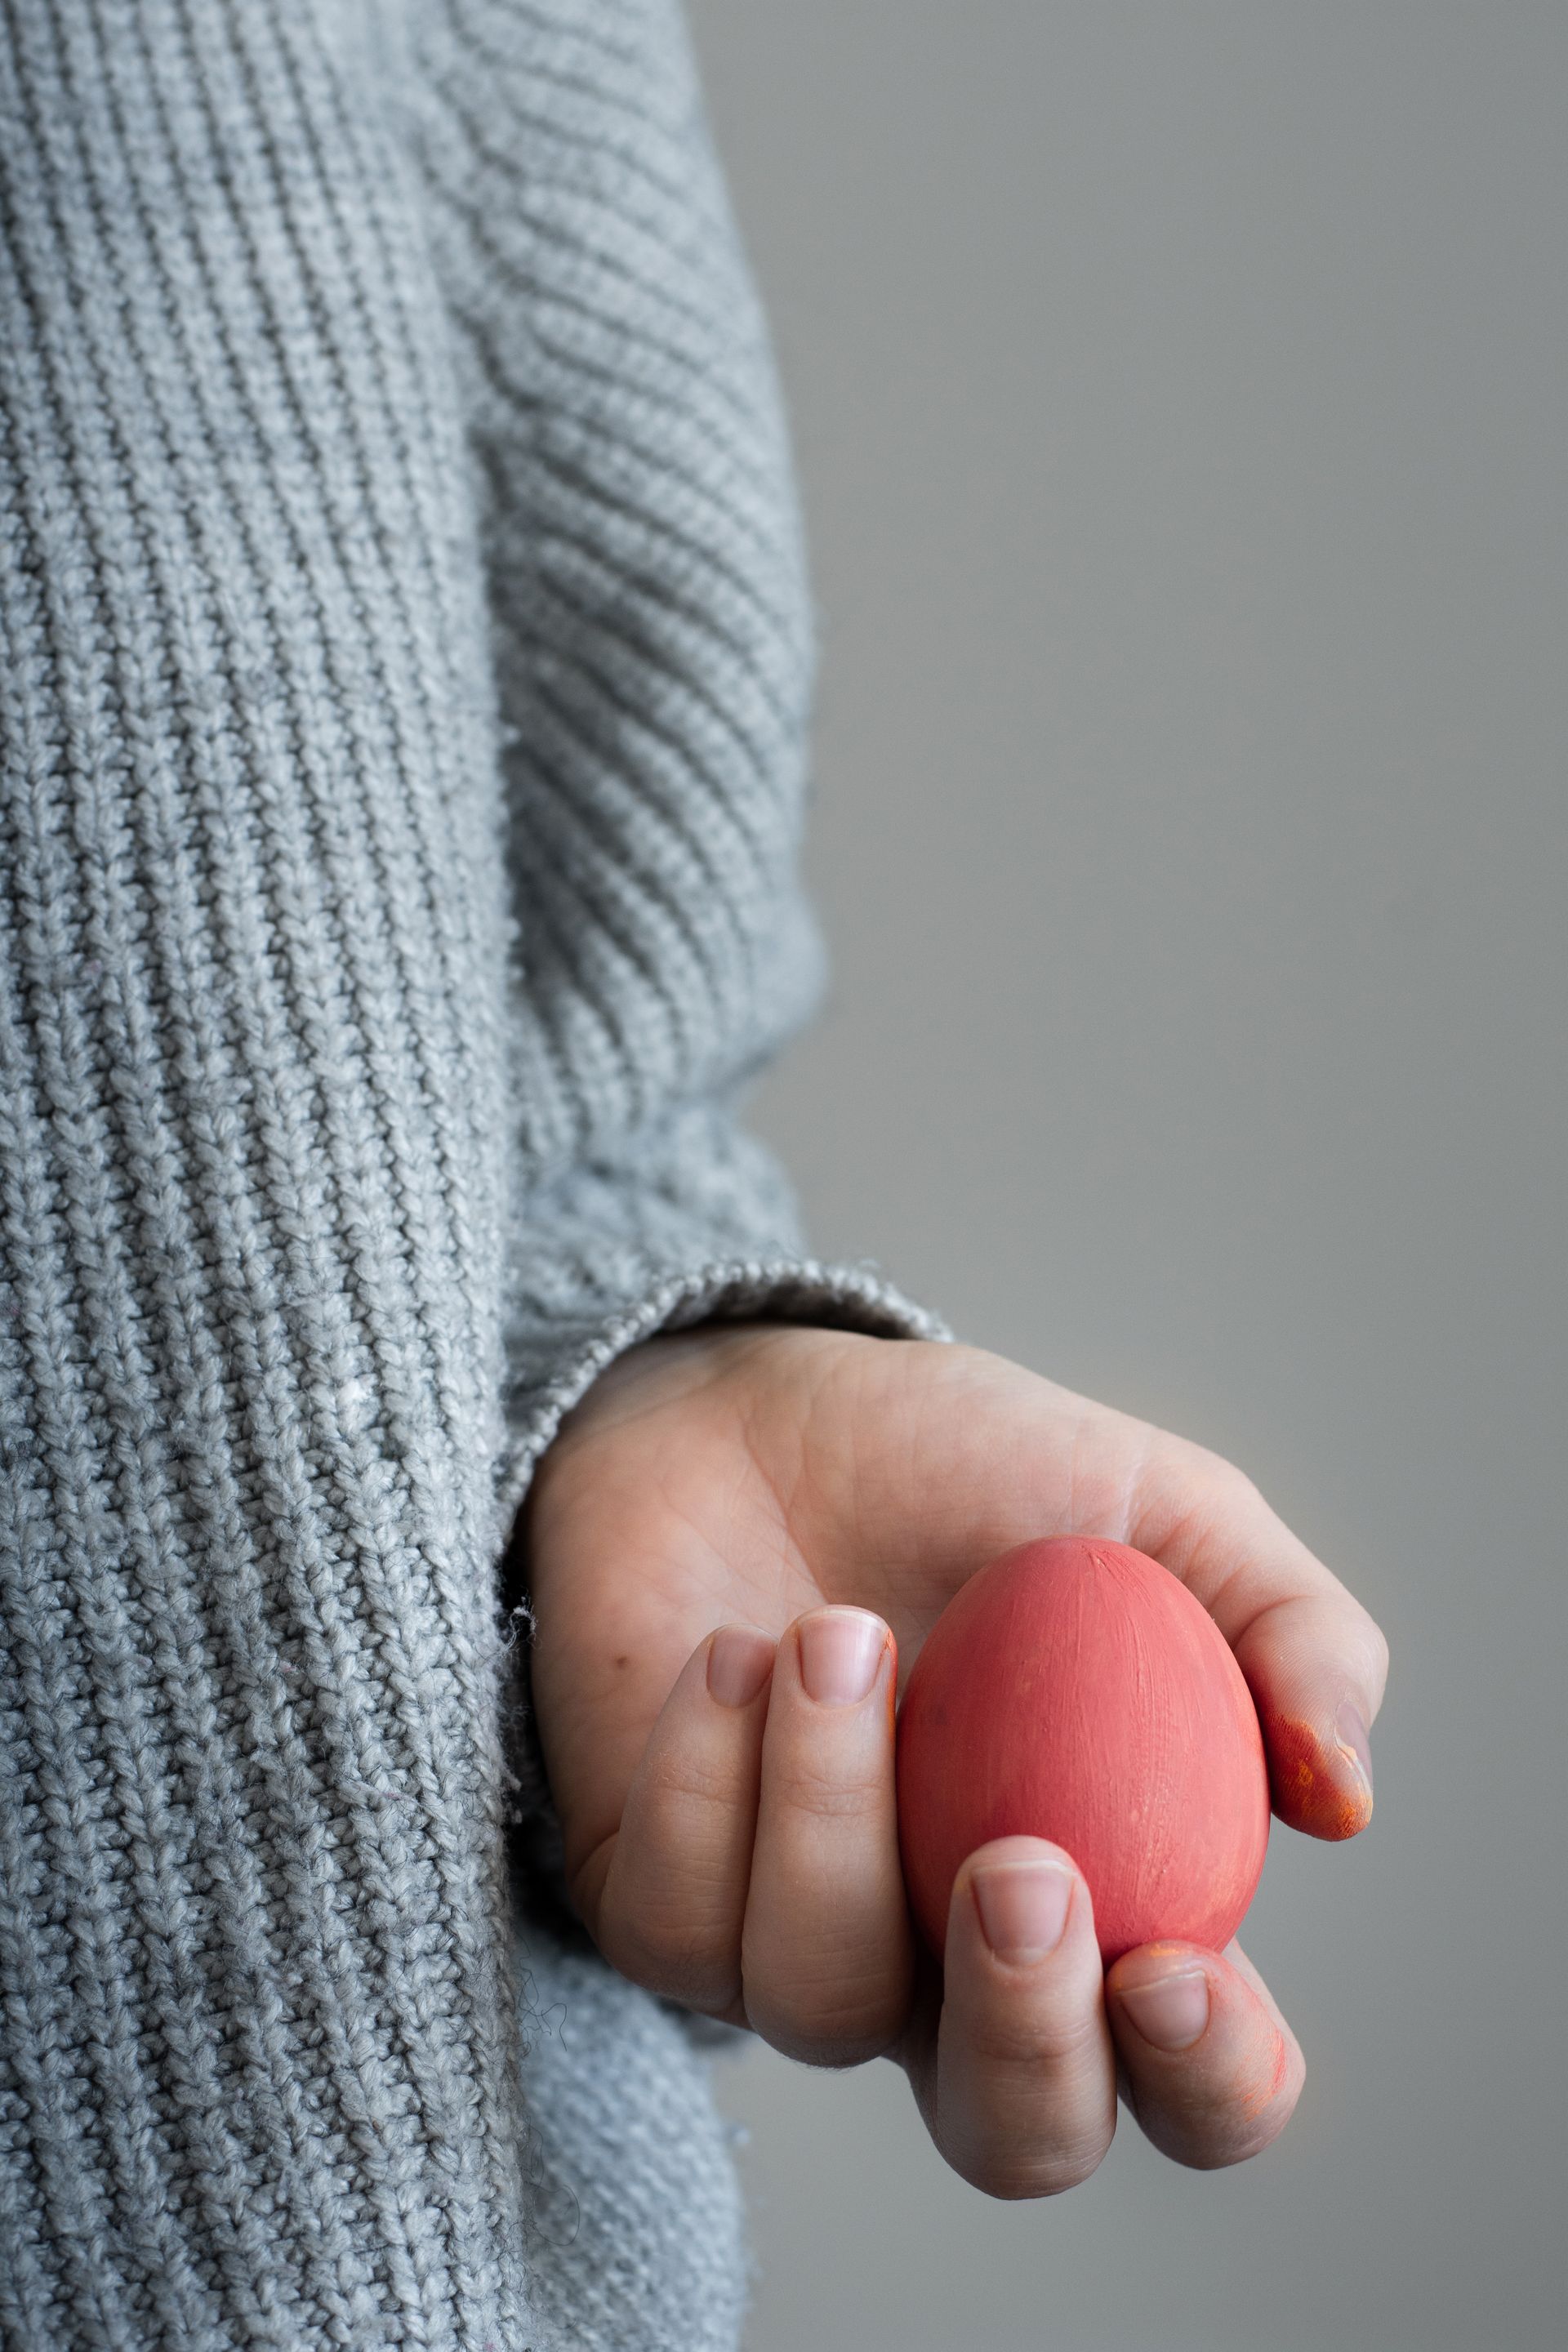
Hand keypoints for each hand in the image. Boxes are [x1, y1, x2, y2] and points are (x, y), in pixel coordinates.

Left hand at [524, 1326, 1387, 2194]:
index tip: (1174, 1964)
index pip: (1190, 2083)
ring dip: (832, 1809)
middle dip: (1023, 2036)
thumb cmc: (969, 1469)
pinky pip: (677, 1922)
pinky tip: (729, 1650)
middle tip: (1016, 1866)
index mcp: (1107, 1897)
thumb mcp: (1164, 1509)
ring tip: (836, 1632)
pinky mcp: (656, 1904)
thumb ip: (1289, 1631)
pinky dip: (705, 1774)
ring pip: (818, 2003)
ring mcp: (795, 1946)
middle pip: (1009, 2135)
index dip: (1208, 2080)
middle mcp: (952, 1961)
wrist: (756, 1402)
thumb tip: (1340, 1802)